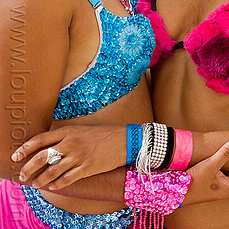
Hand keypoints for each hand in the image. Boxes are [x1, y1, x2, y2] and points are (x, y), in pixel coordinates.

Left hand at [11, 124, 126, 189]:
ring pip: (52, 170)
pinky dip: (57, 184)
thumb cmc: (102, 134)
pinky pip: (66, 179)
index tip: (16, 155)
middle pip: (42, 156)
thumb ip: (65, 136)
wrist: (124, 140)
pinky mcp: (87, 167)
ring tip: (35, 183)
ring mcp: (79, 156)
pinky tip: (52, 186)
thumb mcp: (81, 129)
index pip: (40, 139)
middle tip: (22, 175)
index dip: (25, 148)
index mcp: (68, 130)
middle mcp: (71, 142)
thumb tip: (48, 146)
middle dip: (28, 167)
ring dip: (41, 179)